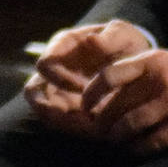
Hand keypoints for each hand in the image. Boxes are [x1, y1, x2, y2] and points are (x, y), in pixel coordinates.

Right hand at [25, 19, 153, 138]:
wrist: (133, 60)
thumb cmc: (125, 43)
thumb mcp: (123, 35)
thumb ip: (110, 37)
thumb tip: (91, 41)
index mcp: (62, 46)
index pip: (45, 65)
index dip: (60, 79)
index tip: (85, 89)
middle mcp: (54, 68)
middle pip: (33, 93)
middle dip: (53, 111)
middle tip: (82, 119)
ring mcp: (58, 89)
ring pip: (44, 112)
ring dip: (64, 124)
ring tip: (90, 129)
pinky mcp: (68, 107)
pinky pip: (61, 124)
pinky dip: (76, 130)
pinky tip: (97, 131)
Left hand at [82, 48, 167, 153]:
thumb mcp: (161, 60)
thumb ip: (135, 71)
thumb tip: (101, 93)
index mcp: (150, 61)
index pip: (109, 76)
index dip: (92, 93)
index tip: (85, 106)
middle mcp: (160, 79)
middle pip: (117, 104)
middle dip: (102, 120)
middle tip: (97, 129)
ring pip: (132, 124)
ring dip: (117, 136)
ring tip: (112, 140)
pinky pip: (155, 140)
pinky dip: (140, 147)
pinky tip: (133, 149)